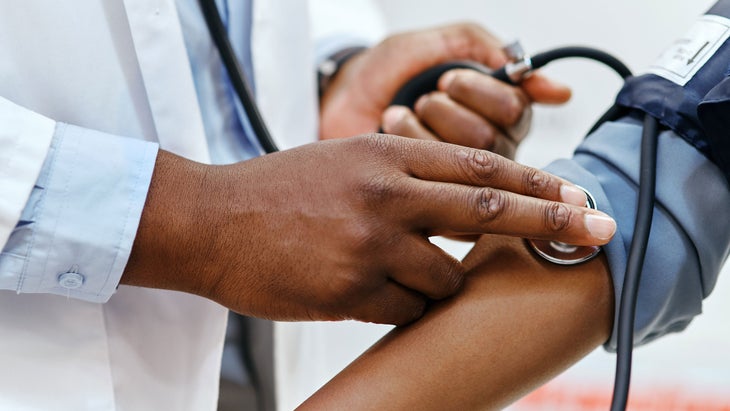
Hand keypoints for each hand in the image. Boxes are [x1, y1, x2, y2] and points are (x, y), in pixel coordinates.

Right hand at [122, 135, 614, 324]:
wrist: (211, 220)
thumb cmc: (280, 191)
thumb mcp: (346, 160)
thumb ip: (404, 176)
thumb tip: (464, 207)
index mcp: (386, 154)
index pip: (480, 167)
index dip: (536, 183)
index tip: (578, 195)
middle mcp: (386, 194)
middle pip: (491, 211)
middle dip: (553, 221)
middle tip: (599, 229)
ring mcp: (371, 244)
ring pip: (444, 278)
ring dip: (434, 282)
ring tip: (387, 271)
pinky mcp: (352, 290)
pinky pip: (406, 309)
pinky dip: (398, 305)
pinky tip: (359, 289)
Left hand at [319, 23, 570, 156]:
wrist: (341, 94)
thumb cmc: (392, 69)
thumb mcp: (442, 45)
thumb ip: (498, 59)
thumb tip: (561, 94)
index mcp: (499, 114)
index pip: (515, 110)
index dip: (480, 92)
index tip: (447, 78)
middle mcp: (487, 151)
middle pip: (489, 140)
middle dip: (446, 110)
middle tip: (424, 97)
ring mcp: (458, 179)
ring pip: (462, 164)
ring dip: (425, 124)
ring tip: (402, 110)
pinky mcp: (429, 199)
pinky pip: (432, 181)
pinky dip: (406, 139)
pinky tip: (391, 125)